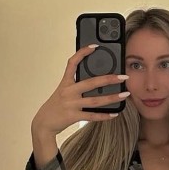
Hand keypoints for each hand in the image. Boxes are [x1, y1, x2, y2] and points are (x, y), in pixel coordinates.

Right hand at [31, 45, 128, 166]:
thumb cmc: (55, 106)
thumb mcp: (62, 91)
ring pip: (95, 101)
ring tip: (125, 95)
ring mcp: (71, 104)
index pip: (72, 63)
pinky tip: (114, 114)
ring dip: (112, 98)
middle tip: (123, 76)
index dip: (83, 53)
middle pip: (91, 83)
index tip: (95, 46)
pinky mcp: (73, 116)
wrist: (43, 123)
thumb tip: (95, 82)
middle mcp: (68, 91)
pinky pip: (92, 116)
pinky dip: (104, 115)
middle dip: (109, 79)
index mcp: (65, 83)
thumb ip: (75, 85)